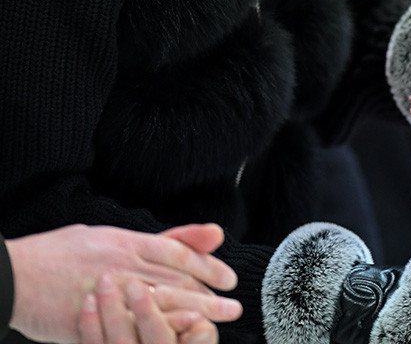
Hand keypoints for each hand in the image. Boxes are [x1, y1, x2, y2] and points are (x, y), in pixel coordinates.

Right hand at [7, 224, 241, 343]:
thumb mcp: (108, 235)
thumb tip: (212, 233)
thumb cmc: (60, 253)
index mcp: (124, 242)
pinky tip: (173, 336)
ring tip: (212, 323)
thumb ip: (160, 239)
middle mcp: (118, 265)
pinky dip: (151, 330)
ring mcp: (103, 294)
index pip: (176, 253)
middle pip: (172, 281)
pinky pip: (125, 327)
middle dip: (206, 295)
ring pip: (154, 304)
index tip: (229, 278)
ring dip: (187, 314)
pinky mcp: (88, 320)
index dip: (206, 267)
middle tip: (232, 306)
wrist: (12, 276)